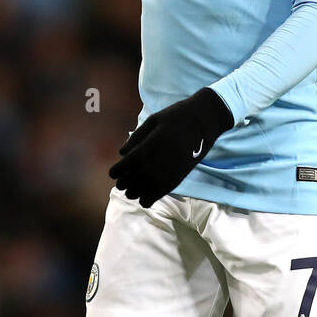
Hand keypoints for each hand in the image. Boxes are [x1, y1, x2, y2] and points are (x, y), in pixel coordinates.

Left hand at [109, 87, 233, 207]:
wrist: (203, 122)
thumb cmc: (176, 117)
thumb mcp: (152, 120)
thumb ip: (136, 138)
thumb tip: (121, 153)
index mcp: (148, 147)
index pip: (125, 165)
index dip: (116, 171)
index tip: (113, 172)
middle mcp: (156, 163)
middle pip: (132, 180)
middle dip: (123, 183)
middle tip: (121, 182)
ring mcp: (167, 173)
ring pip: (143, 191)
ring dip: (134, 192)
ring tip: (131, 190)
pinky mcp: (177, 179)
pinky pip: (157, 195)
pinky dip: (148, 199)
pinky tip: (144, 197)